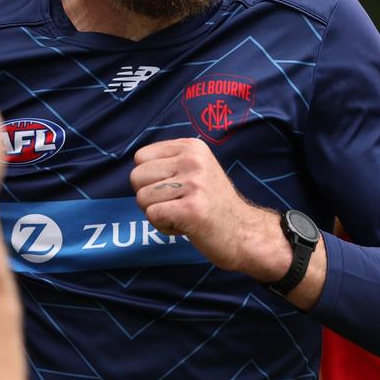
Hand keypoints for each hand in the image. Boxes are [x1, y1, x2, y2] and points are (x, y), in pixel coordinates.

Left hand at [131, 138, 285, 278]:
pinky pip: (152, 215)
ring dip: (158, 214)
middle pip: (136, 177)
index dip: (149, 178)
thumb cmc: (213, 204)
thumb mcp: (197, 169)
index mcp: (192, 147)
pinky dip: (164, 227)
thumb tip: (136, 168)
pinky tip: (185, 225)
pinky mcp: (191, 209)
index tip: (173, 188)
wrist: (243, 232)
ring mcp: (194, 184)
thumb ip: (169, 163)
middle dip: (149, 197)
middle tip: (176, 204)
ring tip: (183, 214)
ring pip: (142, 198)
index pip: (140, 157)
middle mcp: (193, 161)